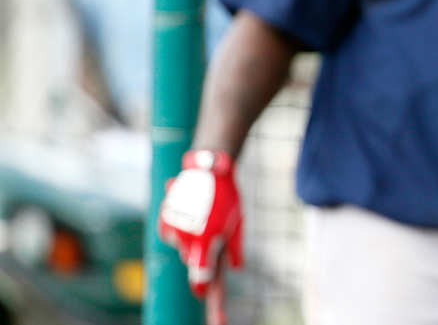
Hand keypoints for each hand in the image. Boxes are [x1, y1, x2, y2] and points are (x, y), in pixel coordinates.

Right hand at [158, 149, 243, 299]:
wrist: (208, 167)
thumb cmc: (227, 196)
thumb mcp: (237, 223)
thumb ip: (234, 248)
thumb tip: (237, 269)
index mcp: (206, 243)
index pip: (203, 278)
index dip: (207, 293)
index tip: (210, 306)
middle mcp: (186, 240)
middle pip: (192, 263)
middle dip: (201, 262)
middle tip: (214, 256)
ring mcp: (174, 230)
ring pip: (182, 248)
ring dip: (192, 242)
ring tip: (203, 218)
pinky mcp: (165, 219)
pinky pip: (172, 234)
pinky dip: (181, 229)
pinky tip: (190, 213)